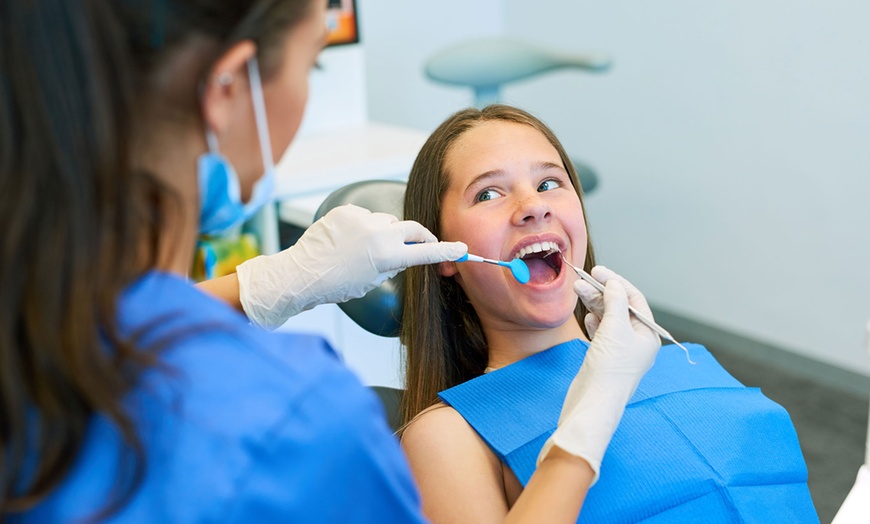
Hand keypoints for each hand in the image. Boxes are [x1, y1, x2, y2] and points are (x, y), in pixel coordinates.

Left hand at [236, 204, 466, 329]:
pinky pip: (365, 216)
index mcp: (386, 256)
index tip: (461, 248)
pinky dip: (363, 227)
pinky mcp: (347, 211)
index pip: (424, 253)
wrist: (302, 274)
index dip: (445, 251)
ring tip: (366, 249)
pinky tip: (349, 241)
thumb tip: (401, 253)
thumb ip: (392, 265)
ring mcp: (362, 220)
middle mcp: (377, 234)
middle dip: (420, 237)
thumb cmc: (336, 285)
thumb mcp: (371, 281)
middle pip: (413, 229)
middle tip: (421, 244)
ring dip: (385, 233)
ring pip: (387, 222)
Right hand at [536, 266, 660, 483]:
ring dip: (593, 303)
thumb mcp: (615, 328)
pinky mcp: (605, 358)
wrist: (593, 403)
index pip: (634, 299)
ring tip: (577, 291)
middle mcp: (637, 342)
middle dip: (601, 292)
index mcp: (647, 335)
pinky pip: (601, 332)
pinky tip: (586, 316)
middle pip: (620, 307)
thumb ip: (615, 301)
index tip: (598, 271)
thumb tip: (614, 283)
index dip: (616, 282)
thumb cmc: (609, 369)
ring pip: (608, 318)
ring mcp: (620, 351)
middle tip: (582, 280)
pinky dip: (593, 320)